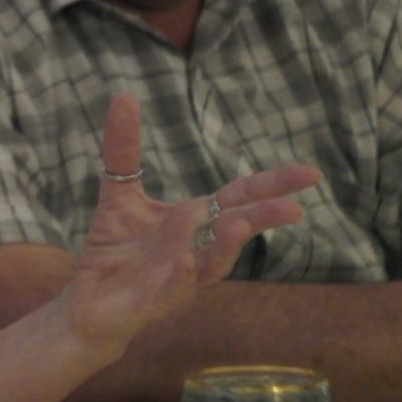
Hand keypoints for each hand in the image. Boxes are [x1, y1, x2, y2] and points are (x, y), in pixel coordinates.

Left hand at [61, 93, 322, 353]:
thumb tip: (123, 96)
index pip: (240, 198)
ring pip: (210, 266)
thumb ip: (123, 149)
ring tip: (239, 224)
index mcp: (193, 222)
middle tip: (295, 208)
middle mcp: (195, 250)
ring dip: (225, 247)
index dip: (273, 185)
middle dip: (264, 218)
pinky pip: (171, 290)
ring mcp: (177, 279)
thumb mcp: (118, 193)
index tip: (312, 173)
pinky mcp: (151, 303)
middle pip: (236, 231)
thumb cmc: (113, 251)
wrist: (89, 305)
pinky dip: (180, 276)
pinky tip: (183, 260)